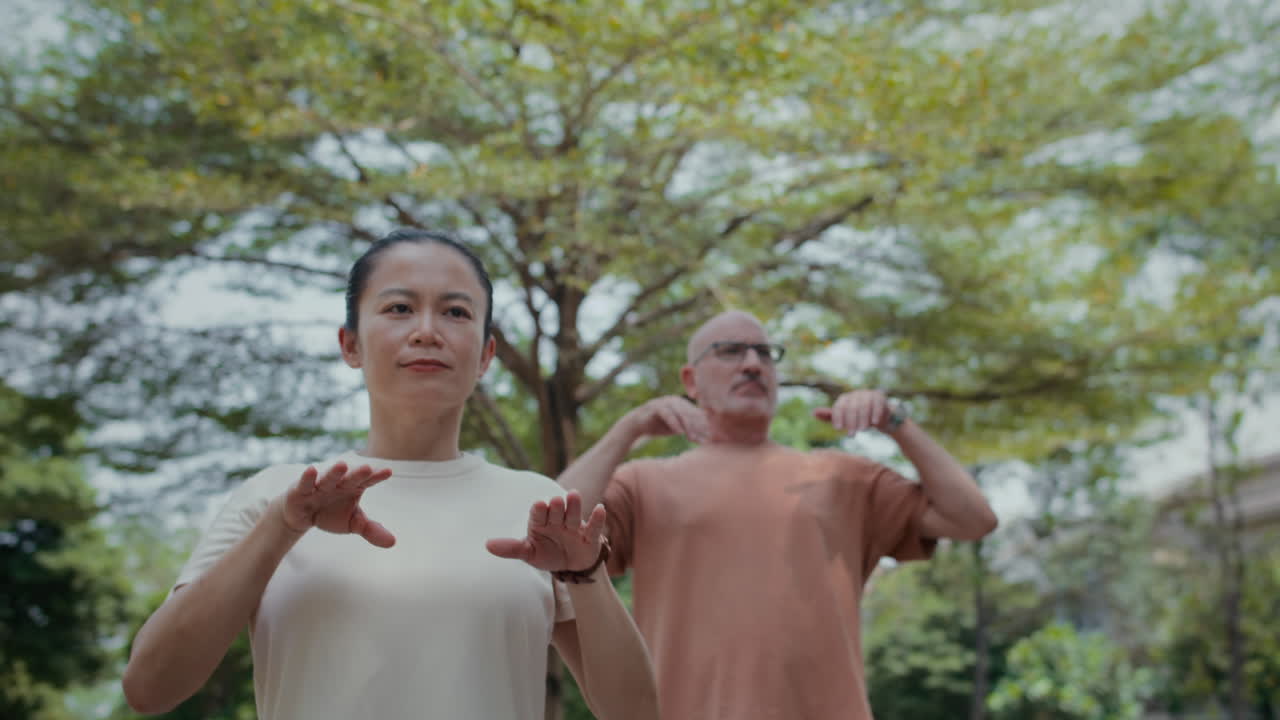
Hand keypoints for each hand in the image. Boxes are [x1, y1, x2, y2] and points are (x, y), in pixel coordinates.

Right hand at [272, 462, 395, 547]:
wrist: (301, 516)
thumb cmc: (331, 514)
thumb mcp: (353, 523)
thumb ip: (371, 530)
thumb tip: (393, 543)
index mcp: (353, 487)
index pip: (367, 481)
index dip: (377, 476)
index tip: (388, 472)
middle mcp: (338, 483)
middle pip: (349, 478)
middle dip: (357, 473)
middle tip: (367, 468)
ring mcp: (319, 486)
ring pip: (328, 479)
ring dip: (334, 473)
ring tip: (342, 465)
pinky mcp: (300, 491)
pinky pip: (304, 484)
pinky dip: (307, 478)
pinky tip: (311, 470)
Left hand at [486, 491, 606, 572]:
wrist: (570, 567)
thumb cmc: (547, 554)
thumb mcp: (529, 554)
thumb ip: (511, 548)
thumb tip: (487, 545)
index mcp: (541, 522)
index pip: (539, 514)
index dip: (539, 510)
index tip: (539, 505)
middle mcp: (558, 521)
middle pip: (557, 511)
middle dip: (557, 507)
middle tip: (556, 500)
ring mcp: (574, 528)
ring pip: (574, 515)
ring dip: (574, 506)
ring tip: (574, 495)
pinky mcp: (589, 537)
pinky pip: (593, 528)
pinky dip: (597, 519)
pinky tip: (600, 509)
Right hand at [626, 395, 709, 443]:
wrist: (637, 424)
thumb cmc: (660, 426)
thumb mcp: (678, 428)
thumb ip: (691, 430)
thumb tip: (709, 440)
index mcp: (684, 405)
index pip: (698, 414)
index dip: (706, 426)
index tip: (714, 438)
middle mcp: (677, 401)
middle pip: (692, 414)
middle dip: (699, 428)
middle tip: (705, 440)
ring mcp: (666, 402)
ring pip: (680, 414)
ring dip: (688, 427)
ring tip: (693, 439)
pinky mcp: (656, 407)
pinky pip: (667, 414)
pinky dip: (673, 423)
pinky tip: (679, 432)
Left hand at [813, 389, 895, 436]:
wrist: (877, 417)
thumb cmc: (856, 418)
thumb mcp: (843, 418)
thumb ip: (830, 416)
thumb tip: (813, 413)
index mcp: (845, 398)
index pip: (839, 407)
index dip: (837, 417)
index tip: (838, 429)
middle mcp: (855, 394)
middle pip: (852, 407)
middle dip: (851, 422)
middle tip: (851, 435)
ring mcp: (868, 394)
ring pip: (864, 406)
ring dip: (863, 419)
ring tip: (862, 430)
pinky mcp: (879, 397)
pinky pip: (877, 404)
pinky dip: (876, 413)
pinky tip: (875, 423)